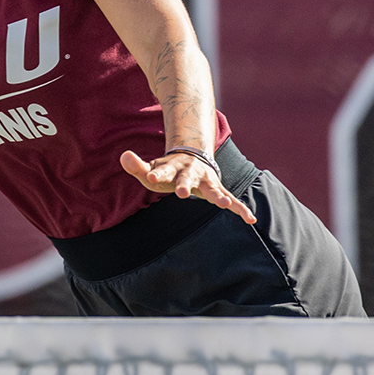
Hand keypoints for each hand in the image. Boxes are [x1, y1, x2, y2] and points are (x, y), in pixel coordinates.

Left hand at [120, 149, 255, 223]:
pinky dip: (241, 208)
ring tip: (225, 204)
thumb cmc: (168, 169)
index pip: (162, 170)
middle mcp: (192, 172)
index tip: (149, 175)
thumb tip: (123, 155)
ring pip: (214, 188)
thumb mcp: (151, 168)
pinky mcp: (218, 190)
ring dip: (219, 196)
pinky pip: (232, 200)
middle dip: (185, 185)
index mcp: (173, 166)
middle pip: (187, 178)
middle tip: (182, 193)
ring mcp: (207, 181)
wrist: (193, 157)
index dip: (156, 172)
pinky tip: (250, 219)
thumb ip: (137, 166)